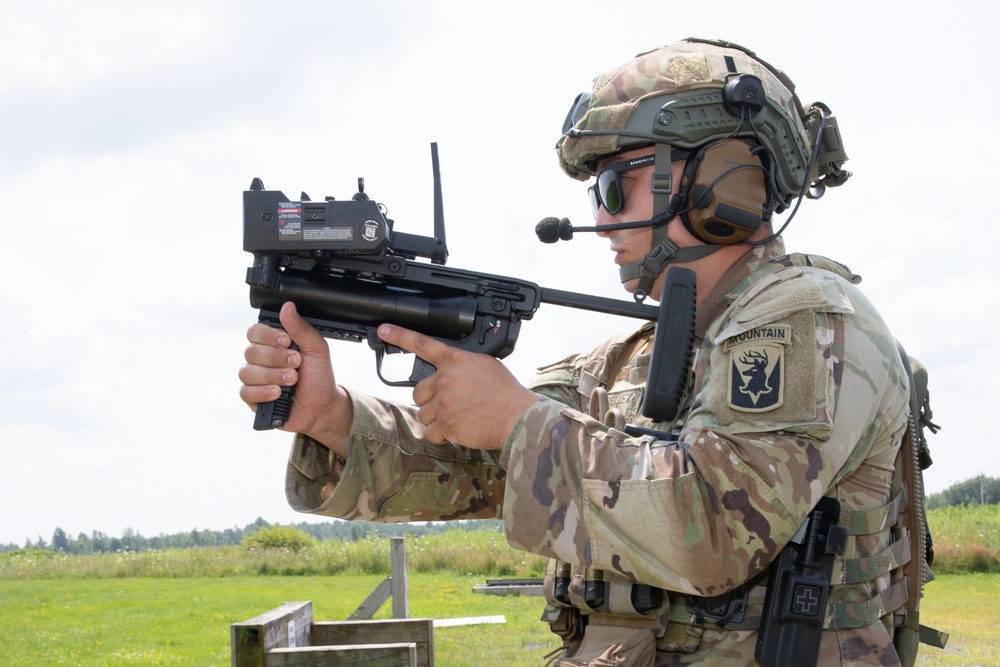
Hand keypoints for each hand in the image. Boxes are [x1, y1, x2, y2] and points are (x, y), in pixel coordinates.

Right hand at [239, 302, 351, 456]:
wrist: (323, 407)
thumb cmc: (319, 376)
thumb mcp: (316, 349)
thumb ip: (301, 329)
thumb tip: (288, 307)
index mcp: (273, 343)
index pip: (255, 332)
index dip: (268, 336)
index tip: (286, 341)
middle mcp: (260, 359)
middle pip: (250, 351)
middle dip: (276, 358)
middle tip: (296, 364)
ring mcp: (255, 378)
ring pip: (247, 372)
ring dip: (272, 376)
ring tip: (292, 380)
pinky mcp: (253, 398)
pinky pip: (245, 392)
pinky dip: (263, 392)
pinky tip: (278, 393)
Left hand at [377, 324, 538, 448]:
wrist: (517, 415)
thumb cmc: (505, 392)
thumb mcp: (485, 365)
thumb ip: (462, 365)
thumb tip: (451, 370)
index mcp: (455, 361)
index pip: (422, 344)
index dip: (399, 335)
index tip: (383, 330)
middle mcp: (446, 380)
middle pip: (418, 392)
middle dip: (430, 400)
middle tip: (450, 404)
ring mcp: (444, 403)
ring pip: (424, 414)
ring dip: (437, 419)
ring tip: (459, 417)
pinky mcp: (446, 425)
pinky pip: (430, 433)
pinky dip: (441, 435)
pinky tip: (457, 430)